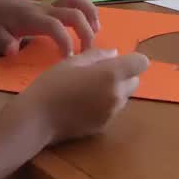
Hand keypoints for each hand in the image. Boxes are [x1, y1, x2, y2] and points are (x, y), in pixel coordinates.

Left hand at [0, 0, 99, 56]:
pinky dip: (87, 9)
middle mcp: (45, 9)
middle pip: (74, 13)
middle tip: (88, 52)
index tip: (69, 59)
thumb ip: (3, 42)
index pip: (55, 27)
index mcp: (32, 18)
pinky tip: (90, 23)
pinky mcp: (52, 5)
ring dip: (91, 15)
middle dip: (86, 31)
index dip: (65, 42)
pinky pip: (75, 1)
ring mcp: (50, 5)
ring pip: (77, 1)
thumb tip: (14, 51)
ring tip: (96, 32)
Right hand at [14, 49, 149, 143]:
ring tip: (89, 90)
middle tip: (99, 74)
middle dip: (124, 76)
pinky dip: (106, 105)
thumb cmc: (52, 84)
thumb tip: (115, 53)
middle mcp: (117, 94)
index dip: (132, 60)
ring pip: (125, 96)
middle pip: (135, 81)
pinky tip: (85, 104)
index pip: (141, 63)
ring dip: (116, 91)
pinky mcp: (104, 126)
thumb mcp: (72, 62)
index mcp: (112, 74)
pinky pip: (113, 110)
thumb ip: (97, 56)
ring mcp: (112, 112)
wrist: (37, 119)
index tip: (117, 61)